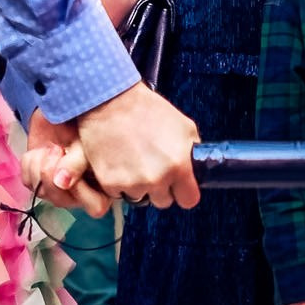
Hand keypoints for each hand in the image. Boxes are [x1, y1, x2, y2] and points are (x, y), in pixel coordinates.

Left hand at [22, 111, 111, 214]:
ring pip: (42, 193)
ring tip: (51, 146)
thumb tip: (61, 183)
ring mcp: (57, 188)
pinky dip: (30, 163)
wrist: (62, 107)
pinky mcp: (37, 180)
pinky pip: (28, 182)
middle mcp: (80, 192)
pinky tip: (40, 150)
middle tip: (57, 148)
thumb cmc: (82, 124)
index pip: (95, 206)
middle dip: (52, 173)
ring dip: (41, 165)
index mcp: (101, 184)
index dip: (82, 191)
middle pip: (61, 201)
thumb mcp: (87, 139)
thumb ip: (78, 162)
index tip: (73, 164)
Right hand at [77, 83, 200, 207]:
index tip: (178, 186)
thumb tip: (195, 168)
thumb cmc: (147, 110)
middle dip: (160, 188)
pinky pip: (119, 193)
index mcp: (178, 166)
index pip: (189, 200)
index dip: (184, 192)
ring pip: (140, 197)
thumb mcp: (184, 126)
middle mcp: (156, 179)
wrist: (109, 102)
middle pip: (164, 201)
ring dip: (138, 185)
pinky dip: (119, 182)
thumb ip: (192, 152)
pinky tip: (118, 161)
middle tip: (151, 166)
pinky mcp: (110, 184)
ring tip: (133, 160)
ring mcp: (132, 183)